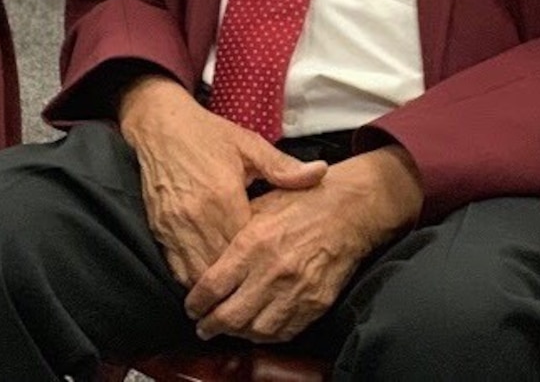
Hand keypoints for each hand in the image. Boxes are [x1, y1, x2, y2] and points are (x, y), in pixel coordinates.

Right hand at [117, 76, 326, 287]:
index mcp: (222, 197)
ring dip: (216, 286)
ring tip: (237, 291)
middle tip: (260, 289)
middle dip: (240, 282)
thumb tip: (321, 172)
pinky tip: (209, 281)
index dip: (262, 262)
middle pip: (221, 268)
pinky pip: (176, 268)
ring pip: (196, 274)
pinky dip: (193, 279)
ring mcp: (174, 226)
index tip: (278, 269)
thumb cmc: (206, 134)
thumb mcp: (248, 144)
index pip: (246, 247)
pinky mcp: (159, 229)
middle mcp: (196, 217)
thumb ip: (283, 166)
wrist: (159, 125)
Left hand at [185, 146, 423, 342]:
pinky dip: (266, 336)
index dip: (196, 303)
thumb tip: (205, 258)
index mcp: (252, 244)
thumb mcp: (256, 206)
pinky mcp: (316, 303)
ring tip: (227, 330)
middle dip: (210, 326)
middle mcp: (272, 271)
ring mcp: (296, 290)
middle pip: (231, 315)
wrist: (348, 210)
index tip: (191, 307)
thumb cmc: (299, 203)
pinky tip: (256, 330)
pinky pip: (285, 331)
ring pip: (257, 330)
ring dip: (237, 334)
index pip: (213, 286)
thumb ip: (231, 235)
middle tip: (202, 327)